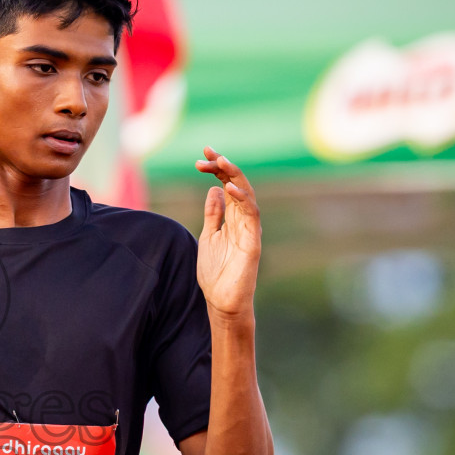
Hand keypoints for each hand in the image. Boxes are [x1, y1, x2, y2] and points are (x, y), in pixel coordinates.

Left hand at [194, 147, 261, 318]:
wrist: (222, 302)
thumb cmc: (216, 273)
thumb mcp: (209, 236)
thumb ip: (213, 214)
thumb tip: (213, 189)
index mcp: (232, 218)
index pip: (226, 186)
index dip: (216, 170)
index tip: (201, 158)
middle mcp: (243, 220)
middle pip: (237, 185)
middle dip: (224, 166)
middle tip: (208, 152)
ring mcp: (249, 230)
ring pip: (247, 195)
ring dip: (234, 177)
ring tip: (221, 162)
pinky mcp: (253, 242)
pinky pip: (251, 216)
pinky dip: (242, 200)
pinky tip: (229, 187)